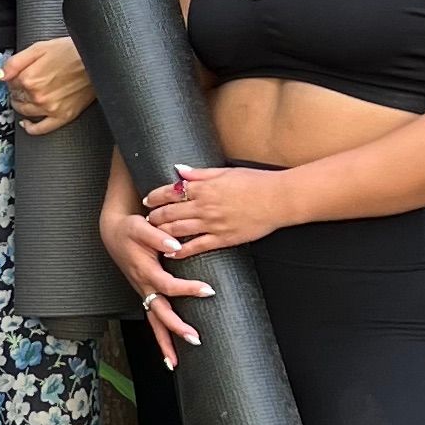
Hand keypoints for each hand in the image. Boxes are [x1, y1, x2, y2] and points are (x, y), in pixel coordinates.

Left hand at [4, 37, 93, 133]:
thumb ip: (16, 62)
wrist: (96, 61)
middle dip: (17, 91)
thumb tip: (0, 76)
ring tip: (26, 98)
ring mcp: (50, 108)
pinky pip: (40, 129)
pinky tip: (26, 124)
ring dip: (21, 105)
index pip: (10, 83)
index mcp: (29, 78)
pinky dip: (30, 128)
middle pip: (17, 97)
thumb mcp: (39, 48)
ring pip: (25, 111)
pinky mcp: (62, 116)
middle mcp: (37, 96)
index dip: (13, 78)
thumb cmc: (70, 51)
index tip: (19, 75)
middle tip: (26, 84)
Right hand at [103, 205, 213, 367]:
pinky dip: (159, 337)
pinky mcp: (145, 294)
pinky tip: (169, 351)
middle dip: (175, 328)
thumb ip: (157, 235)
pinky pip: (152, 320)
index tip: (208, 289)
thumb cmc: (129, 229)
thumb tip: (175, 245)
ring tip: (174, 361)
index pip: (167, 285)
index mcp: (144, 270)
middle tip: (195, 339)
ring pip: (153, 322)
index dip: (187, 289)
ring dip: (163, 342)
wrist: (113, 233)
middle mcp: (143, 285)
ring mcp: (143, 292)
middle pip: (158, 313)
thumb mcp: (140, 226)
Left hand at [142, 163, 292, 256]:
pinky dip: (181, 251)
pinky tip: (171, 254)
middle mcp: (204, 206)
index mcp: (204, 188)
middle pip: (170, 213)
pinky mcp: (223, 239)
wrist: (278, 199)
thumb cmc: (254, 182)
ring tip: (153, 235)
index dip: (155, 197)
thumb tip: (178, 170)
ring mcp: (213, 224)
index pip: (170, 192)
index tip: (147, 201)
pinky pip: (197, 247)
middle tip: (145, 220)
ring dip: (162, 233)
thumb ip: (199, 174)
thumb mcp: (225, 171)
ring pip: (178, 231)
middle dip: (154, 217)